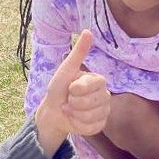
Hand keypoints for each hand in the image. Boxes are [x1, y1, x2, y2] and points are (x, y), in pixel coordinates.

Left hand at [35, 30, 109, 152]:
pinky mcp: (101, 125)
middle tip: (68, 100)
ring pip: (93, 116)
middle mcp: (105, 94)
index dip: (78, 89)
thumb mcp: (66, 70)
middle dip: (75, 103)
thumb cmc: (59, 89)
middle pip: (94, 102)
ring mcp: (104, 110)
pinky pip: (93, 127)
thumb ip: (78, 52)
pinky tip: (74, 120)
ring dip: (75, 115)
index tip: (70, 88)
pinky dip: (78, 125)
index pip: (94, 85)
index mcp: (98, 80)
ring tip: (70, 110)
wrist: (53, 112)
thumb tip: (88, 31)